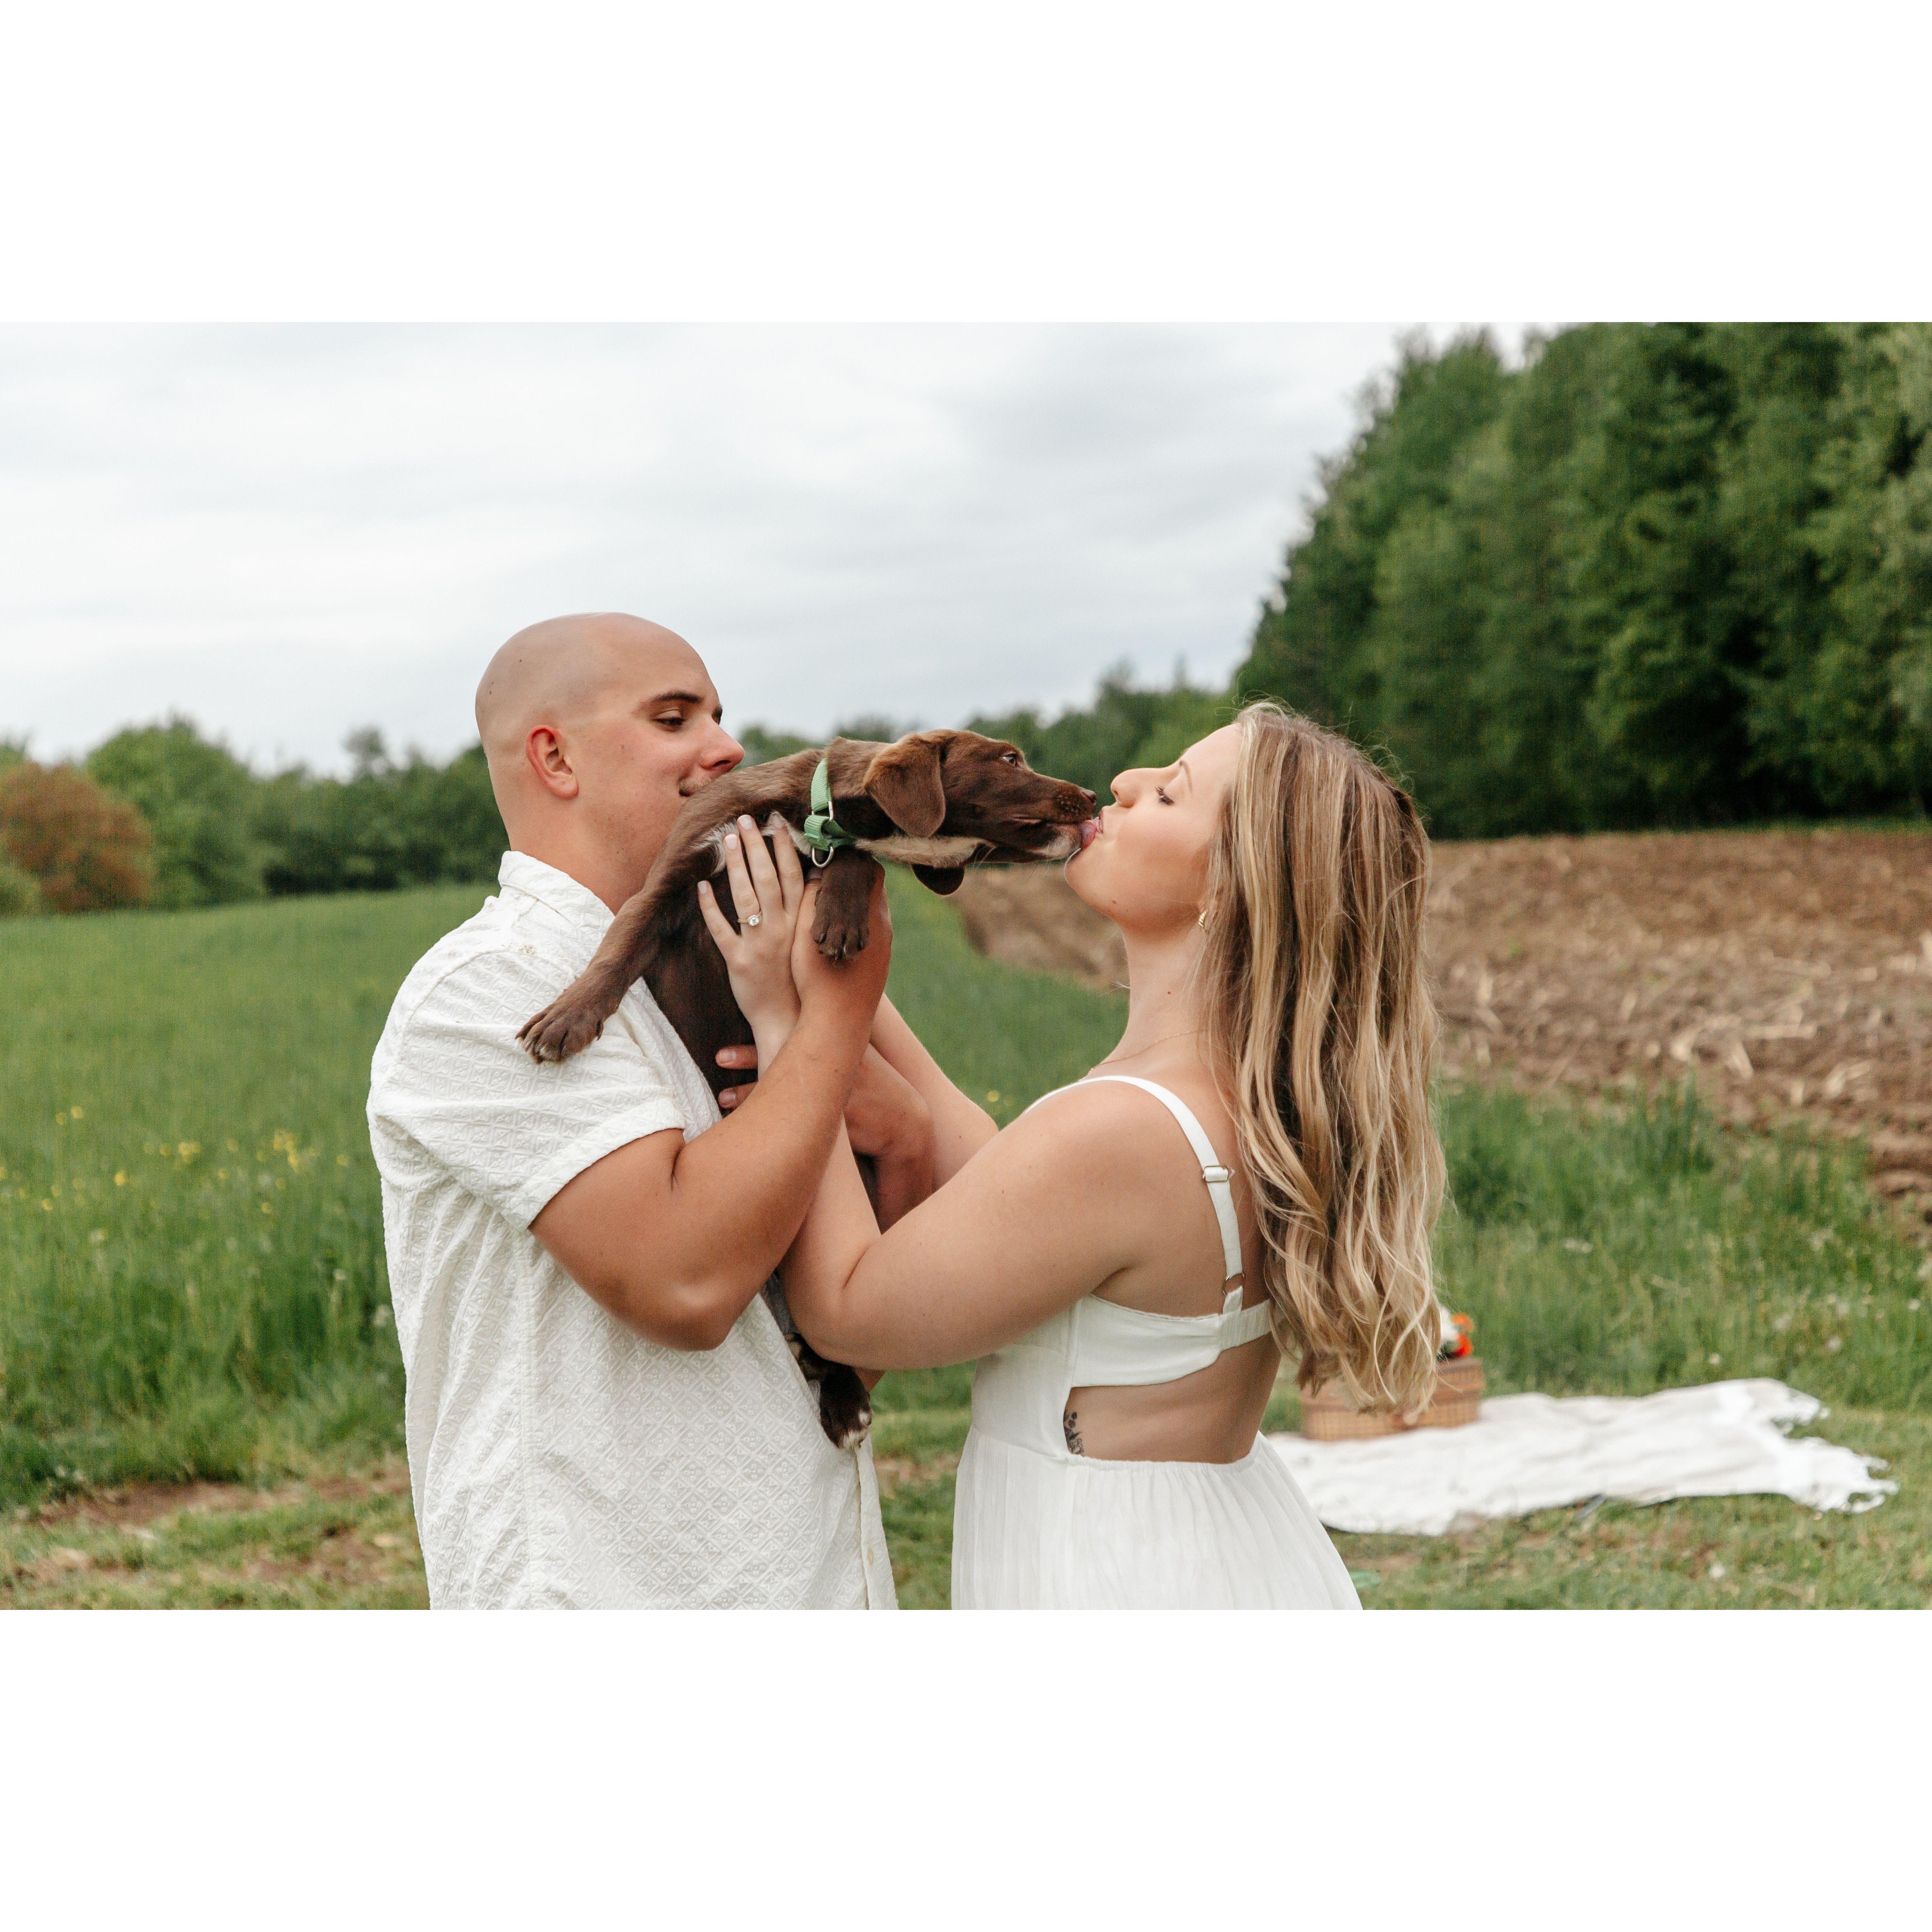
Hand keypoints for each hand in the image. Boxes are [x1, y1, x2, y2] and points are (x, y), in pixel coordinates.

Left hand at [697, 815, 806, 1052]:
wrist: (785, 1019)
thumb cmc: (796, 976)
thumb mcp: (807, 939)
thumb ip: (807, 908)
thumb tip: (814, 875)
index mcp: (799, 921)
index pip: (793, 876)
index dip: (785, 847)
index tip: (776, 822)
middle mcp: (781, 929)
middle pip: (768, 879)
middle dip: (756, 846)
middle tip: (745, 819)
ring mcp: (760, 944)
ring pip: (746, 897)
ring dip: (735, 865)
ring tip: (726, 839)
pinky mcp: (738, 961)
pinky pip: (722, 930)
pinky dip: (711, 908)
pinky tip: (702, 887)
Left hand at [717, 1042, 933, 1166]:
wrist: (905, 1121)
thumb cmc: (876, 1086)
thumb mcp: (859, 1054)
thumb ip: (833, 1035)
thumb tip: (804, 1020)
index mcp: (838, 1042)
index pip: (796, 1026)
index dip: (766, 1023)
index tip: (741, 1026)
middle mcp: (837, 1061)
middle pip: (786, 1053)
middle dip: (750, 1055)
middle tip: (719, 1056)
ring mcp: (839, 1089)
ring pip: (787, 1088)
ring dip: (750, 1091)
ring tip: (723, 1097)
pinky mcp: (842, 1117)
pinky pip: (799, 1117)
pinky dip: (771, 1118)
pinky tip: (749, 1122)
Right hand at [791, 862, 892, 1025]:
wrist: (837, 1023)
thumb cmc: (818, 977)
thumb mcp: (806, 932)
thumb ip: (812, 897)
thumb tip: (818, 871)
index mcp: (870, 914)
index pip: (873, 872)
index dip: (854, 863)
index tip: (835, 863)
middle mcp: (883, 928)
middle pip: (873, 892)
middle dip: (852, 885)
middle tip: (828, 882)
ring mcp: (885, 948)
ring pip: (872, 915)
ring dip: (853, 908)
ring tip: (830, 910)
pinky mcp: (882, 965)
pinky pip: (872, 936)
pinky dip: (856, 929)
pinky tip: (837, 938)